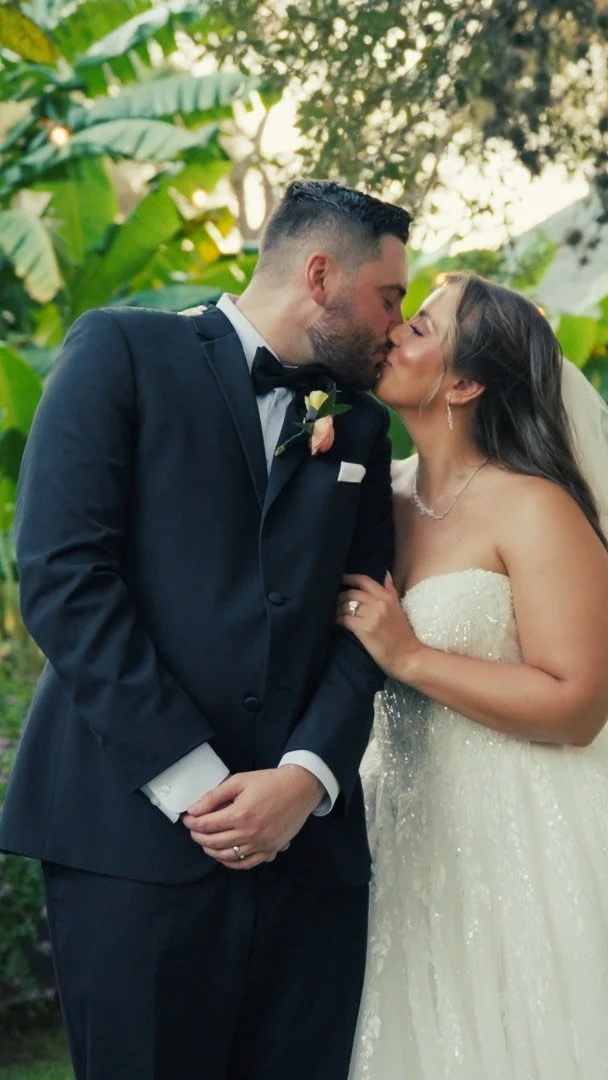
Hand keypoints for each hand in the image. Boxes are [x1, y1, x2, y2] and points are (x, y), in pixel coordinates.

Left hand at [181, 766, 323, 869]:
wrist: (300, 789)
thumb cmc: (269, 782)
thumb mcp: (240, 781)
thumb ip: (214, 796)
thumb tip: (193, 810)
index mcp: (240, 814)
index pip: (207, 825)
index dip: (192, 823)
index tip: (187, 819)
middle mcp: (249, 833)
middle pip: (214, 843)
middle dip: (198, 837)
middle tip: (193, 830)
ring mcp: (261, 845)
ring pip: (228, 857)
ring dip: (212, 851)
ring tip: (206, 843)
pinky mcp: (270, 850)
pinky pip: (246, 864)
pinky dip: (231, 863)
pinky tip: (225, 855)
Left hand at [336, 572, 421, 679]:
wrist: (407, 655)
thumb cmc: (402, 634)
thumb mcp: (398, 608)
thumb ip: (390, 591)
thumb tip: (386, 574)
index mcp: (388, 597)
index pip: (364, 580)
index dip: (350, 578)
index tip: (341, 578)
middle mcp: (380, 602)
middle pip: (352, 593)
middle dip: (341, 597)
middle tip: (336, 602)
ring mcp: (372, 615)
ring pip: (346, 605)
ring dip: (338, 609)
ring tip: (337, 614)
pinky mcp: (364, 628)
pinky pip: (344, 619)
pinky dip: (338, 620)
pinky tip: (337, 622)